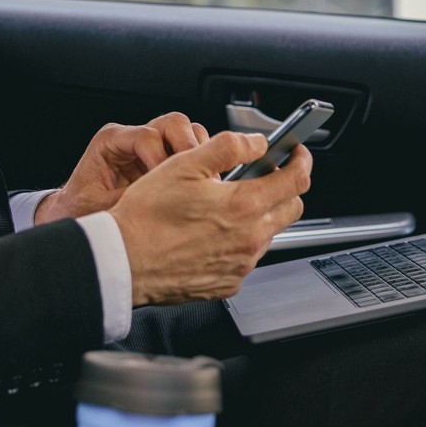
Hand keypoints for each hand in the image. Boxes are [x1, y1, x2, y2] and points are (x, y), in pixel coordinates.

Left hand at [34, 113, 209, 222]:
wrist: (74, 213)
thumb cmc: (80, 207)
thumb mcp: (99, 207)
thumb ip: (127, 201)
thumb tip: (157, 202)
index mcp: (110, 141)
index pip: (146, 136)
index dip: (162, 158)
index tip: (168, 183)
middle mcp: (132, 138)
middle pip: (173, 123)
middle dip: (188, 146)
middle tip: (196, 174)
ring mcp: (150, 147)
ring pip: (186, 132)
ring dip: (198, 154)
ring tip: (201, 181)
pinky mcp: (162, 160)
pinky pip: (189, 151)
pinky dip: (199, 164)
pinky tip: (198, 185)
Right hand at [110, 132, 311, 305]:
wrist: (124, 262)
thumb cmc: (146, 216)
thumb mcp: (185, 164)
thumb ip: (229, 147)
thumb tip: (257, 143)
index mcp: (244, 205)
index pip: (297, 180)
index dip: (301, 161)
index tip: (297, 153)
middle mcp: (249, 239)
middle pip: (291, 208)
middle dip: (285, 188)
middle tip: (263, 176)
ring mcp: (241, 265)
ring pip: (268, 234)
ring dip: (259, 216)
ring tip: (224, 206)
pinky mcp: (229, 283)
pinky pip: (247, 258)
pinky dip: (239, 242)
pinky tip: (212, 233)